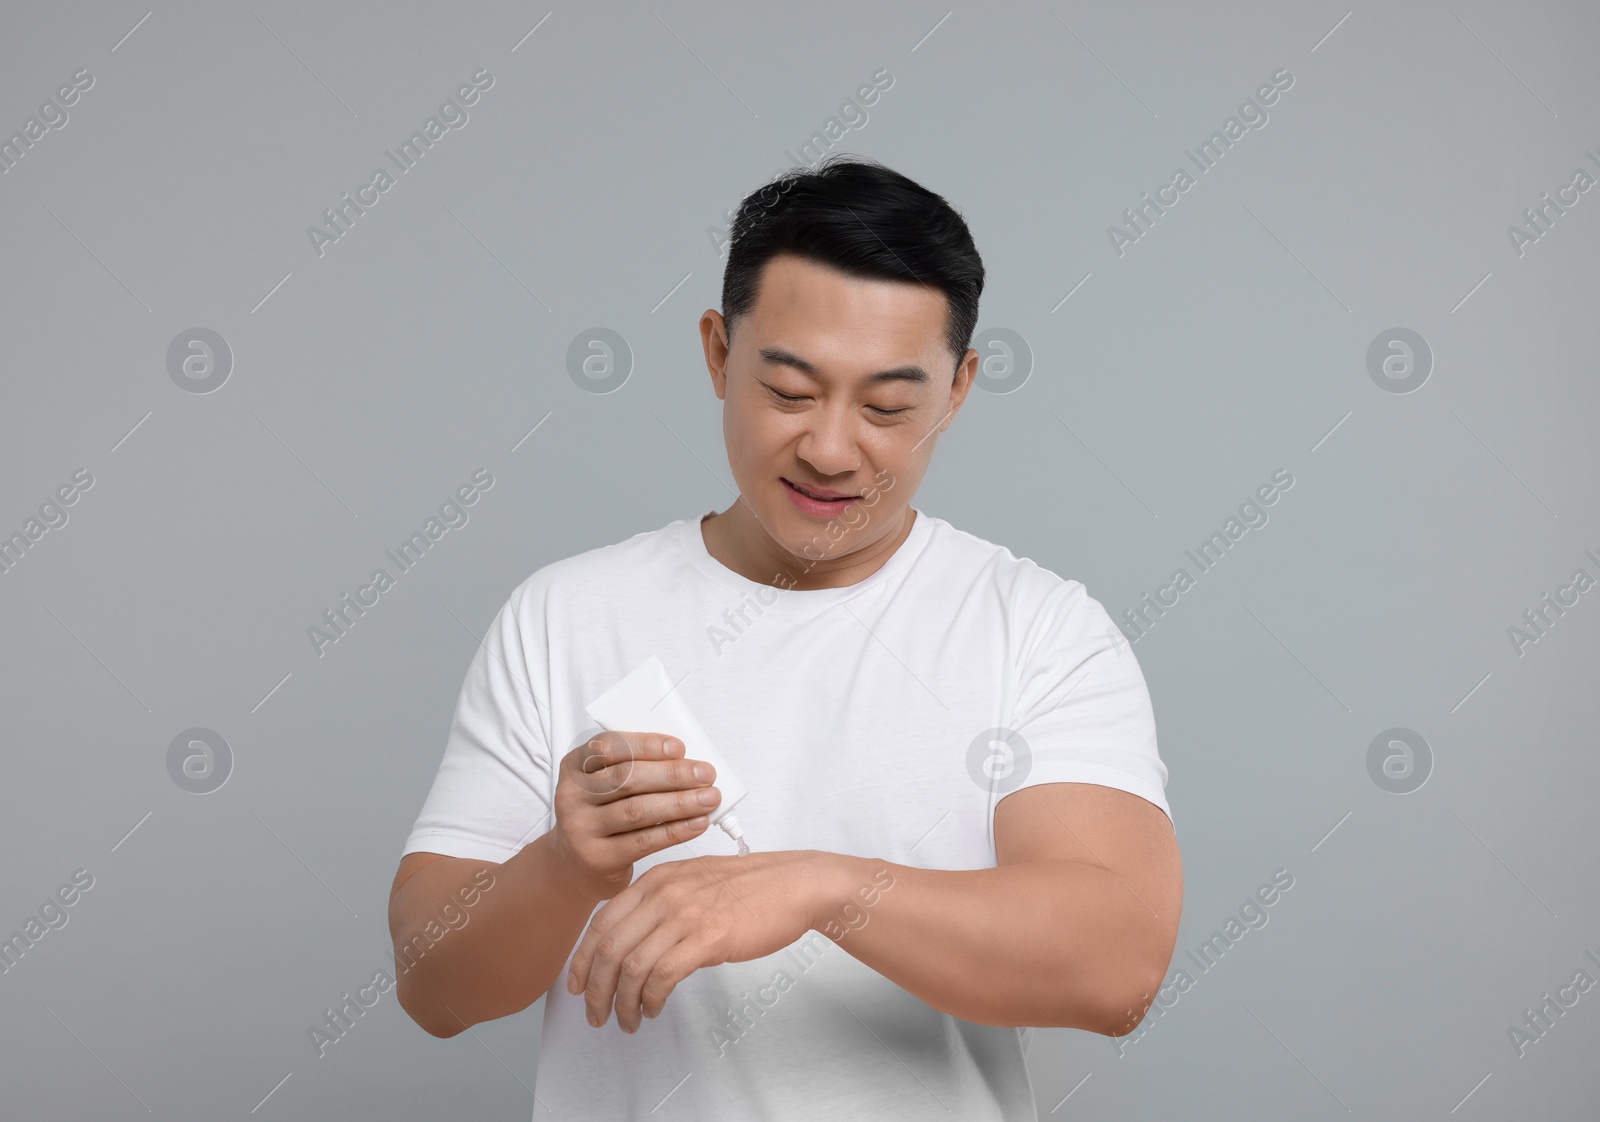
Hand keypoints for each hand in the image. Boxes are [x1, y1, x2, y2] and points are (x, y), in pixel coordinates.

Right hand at [547, 730, 721, 900]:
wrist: (574, 863)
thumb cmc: (601, 812)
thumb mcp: (604, 783)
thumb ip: (636, 766)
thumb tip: (689, 760)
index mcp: (575, 765)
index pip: (609, 746)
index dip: (646, 744)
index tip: (680, 748)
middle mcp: (572, 795)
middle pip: (627, 779)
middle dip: (672, 774)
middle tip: (706, 773)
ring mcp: (581, 828)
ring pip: (637, 811)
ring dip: (680, 803)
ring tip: (710, 798)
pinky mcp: (597, 858)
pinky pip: (642, 841)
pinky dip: (675, 831)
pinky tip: (698, 823)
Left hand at [566, 849, 831, 1032]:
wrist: (794, 885)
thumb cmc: (752, 887)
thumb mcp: (695, 881)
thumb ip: (662, 902)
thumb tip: (635, 939)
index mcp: (657, 879)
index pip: (602, 921)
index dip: (583, 958)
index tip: (577, 984)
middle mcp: (664, 893)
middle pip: (610, 947)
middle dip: (596, 988)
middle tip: (596, 1014)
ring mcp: (685, 914)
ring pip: (632, 966)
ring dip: (622, 1002)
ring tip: (627, 1020)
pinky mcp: (707, 938)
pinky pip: (662, 976)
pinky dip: (651, 999)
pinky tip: (653, 1009)